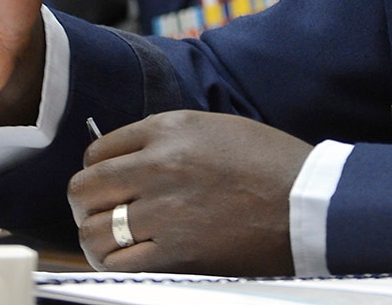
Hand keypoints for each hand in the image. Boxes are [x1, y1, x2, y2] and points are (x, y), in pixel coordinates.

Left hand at [71, 113, 310, 274]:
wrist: (305, 202)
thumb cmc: (268, 163)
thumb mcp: (214, 129)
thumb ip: (167, 139)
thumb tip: (129, 160)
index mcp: (170, 128)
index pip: (99, 148)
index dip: (96, 168)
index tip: (105, 181)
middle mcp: (159, 165)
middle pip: (86, 187)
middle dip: (85, 201)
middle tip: (97, 210)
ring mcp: (164, 212)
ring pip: (93, 229)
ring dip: (95, 234)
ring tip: (109, 238)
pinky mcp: (174, 253)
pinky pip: (117, 262)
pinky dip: (112, 262)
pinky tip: (124, 258)